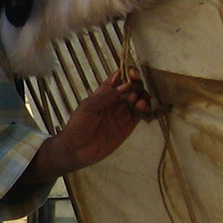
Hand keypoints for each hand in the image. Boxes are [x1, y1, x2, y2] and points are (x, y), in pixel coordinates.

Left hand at [21, 68, 152, 184]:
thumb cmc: (78, 125)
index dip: (127, 72)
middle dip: (137, 85)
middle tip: (132, 94)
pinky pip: (141, 114)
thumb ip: (106, 95)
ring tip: (137, 103)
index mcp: (104, 93)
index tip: (132, 74)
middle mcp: (115, 100)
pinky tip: (143, 109)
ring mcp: (123, 113)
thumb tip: (126, 85)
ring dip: (142, 97)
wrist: (77, 150)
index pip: (119, 78)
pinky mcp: (128, 125)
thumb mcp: (88, 107)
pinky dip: (146, 109)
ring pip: (139, 99)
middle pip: (133, 86)